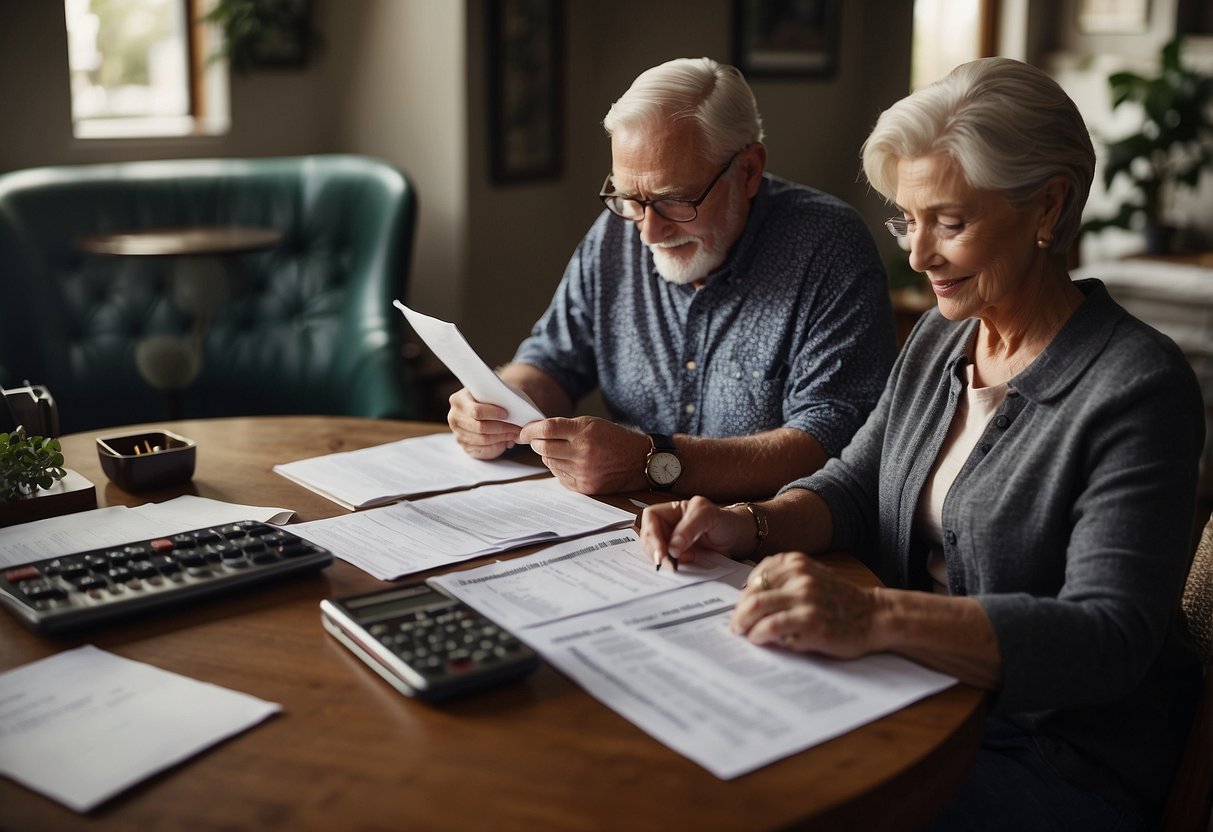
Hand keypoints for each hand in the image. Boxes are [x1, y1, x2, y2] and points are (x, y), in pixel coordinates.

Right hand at [447, 387, 521, 458]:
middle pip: (480, 428)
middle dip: (502, 429)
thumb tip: (516, 412)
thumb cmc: (490, 397)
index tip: (507, 414)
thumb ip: (499, 398)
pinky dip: (497, 447)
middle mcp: (454, 418)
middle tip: (517, 428)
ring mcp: (458, 434)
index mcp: (458, 400)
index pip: (476, 411)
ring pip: (483, 441)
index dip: (493, 414)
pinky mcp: (464, 446)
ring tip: (514, 434)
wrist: (482, 404)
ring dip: (502, 438)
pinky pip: (483, 451)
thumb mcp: (492, 391)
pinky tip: (506, 441)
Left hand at [518, 416, 648, 493]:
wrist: (639, 461)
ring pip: (549, 463)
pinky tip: (571, 463)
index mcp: (585, 432)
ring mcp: (584, 472)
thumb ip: (565, 426)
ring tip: (561, 451)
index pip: (547, 429)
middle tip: (536, 440)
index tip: (524, 431)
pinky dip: (560, 469)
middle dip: (535, 443)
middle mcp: (583, 452)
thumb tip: (536, 431)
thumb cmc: (614, 439)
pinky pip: (560, 477)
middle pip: (543, 448)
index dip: (530, 430)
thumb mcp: (592, 424)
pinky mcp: (585, 487)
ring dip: (548, 456)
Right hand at [637, 496, 756, 566]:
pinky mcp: (679, 557)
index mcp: (673, 510)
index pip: (651, 517)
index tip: (662, 551)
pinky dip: (669, 566)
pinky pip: (667, 561)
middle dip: (655, 551)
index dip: (652, 534)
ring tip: (679, 564)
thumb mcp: (709, 516)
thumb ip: (690, 527)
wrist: (741, 539)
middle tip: (668, 564)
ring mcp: (673, 542)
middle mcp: (670, 525)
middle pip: (648, 536)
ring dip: (662, 560)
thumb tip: (672, 547)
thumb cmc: (727, 522)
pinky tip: (680, 567)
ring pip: (655, 551)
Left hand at [731, 551, 879, 658]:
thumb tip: (748, 597)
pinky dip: (759, 634)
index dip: (743, 595)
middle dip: (738, 613)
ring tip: (743, 633)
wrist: (874, 616)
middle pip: (752, 594)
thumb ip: (785, 580)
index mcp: (797, 563)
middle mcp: (800, 578)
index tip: (741, 608)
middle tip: (736, 625)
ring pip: (757, 609)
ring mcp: (805, 600)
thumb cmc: (841, 600)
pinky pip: (772, 627)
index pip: (756, 577)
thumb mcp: (813, 577)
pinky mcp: (810, 623)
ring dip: (743, 624)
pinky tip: (759, 639)